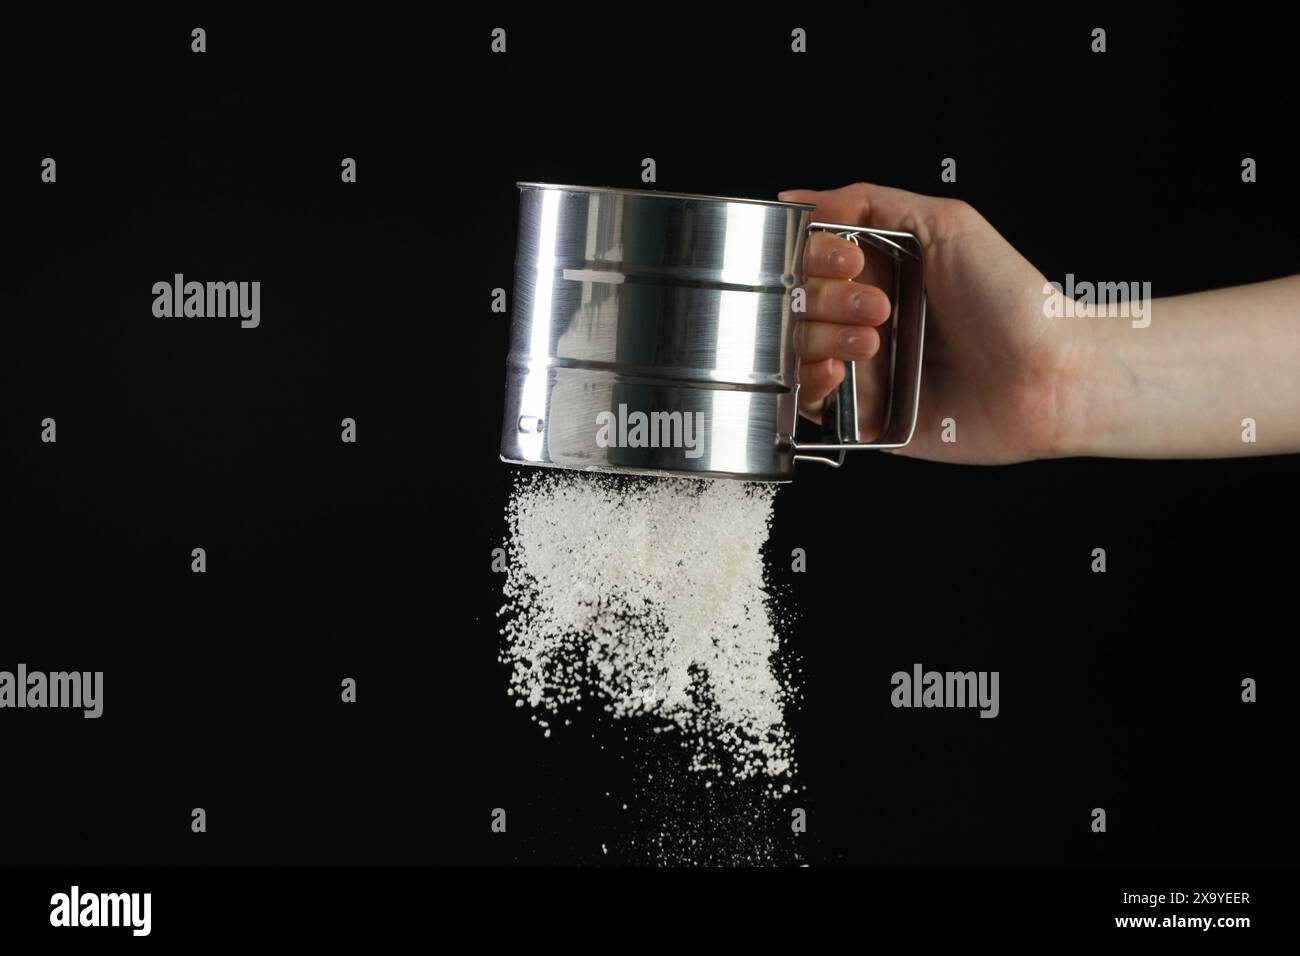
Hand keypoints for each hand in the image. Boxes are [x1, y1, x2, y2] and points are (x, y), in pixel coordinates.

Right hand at [780, 182, 1096, 463]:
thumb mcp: (948, 224)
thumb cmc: (1015, 302)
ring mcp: (863, 370)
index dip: (812, 257)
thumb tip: (799, 199)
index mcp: (877, 273)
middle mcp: (863, 320)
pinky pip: (811, 406)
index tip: (847, 261)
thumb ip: (869, 202)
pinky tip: (843, 372)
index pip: (807, 259)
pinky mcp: (866, 418)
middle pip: (795, 304)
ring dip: (819, 339)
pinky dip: (814, 385)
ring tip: (871, 341)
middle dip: (824, 300)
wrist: (1050, 377)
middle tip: (876, 306)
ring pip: (794, 352)